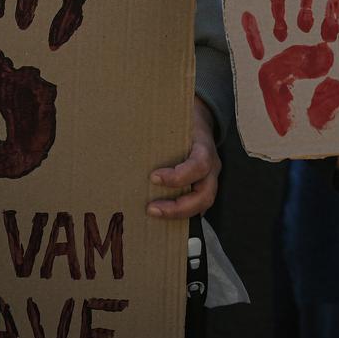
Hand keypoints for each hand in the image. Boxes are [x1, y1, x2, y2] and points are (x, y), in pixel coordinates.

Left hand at [148, 98, 220, 218]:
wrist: (200, 120)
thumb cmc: (183, 123)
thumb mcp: (175, 121)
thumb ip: (160, 129)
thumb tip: (127, 133)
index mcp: (204, 149)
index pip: (199, 165)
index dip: (179, 176)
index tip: (153, 177)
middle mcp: (211, 168)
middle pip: (205, 195)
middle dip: (178, 207)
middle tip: (151, 208)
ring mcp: (209, 180)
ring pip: (203, 205)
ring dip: (177, 214)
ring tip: (153, 213)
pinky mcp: (202, 188)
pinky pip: (195, 207)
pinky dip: (178, 215)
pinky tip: (159, 217)